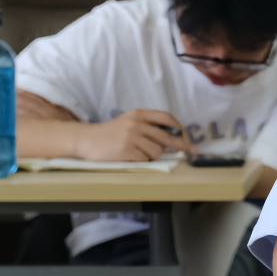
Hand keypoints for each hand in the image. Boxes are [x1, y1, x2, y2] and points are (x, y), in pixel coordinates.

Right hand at [74, 109, 190, 161]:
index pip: (166, 117)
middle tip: (189, 152)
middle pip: (167, 136)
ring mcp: (132, 137)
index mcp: (139, 114)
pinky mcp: (126, 151)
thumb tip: (174, 140)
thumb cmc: (111, 132)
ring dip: (154, 156)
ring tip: (142, 153)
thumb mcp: (130, 122)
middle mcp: (137, 123)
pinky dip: (144, 161)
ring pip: (157, 150)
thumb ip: (149, 126)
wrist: (87, 140)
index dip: (179, 128)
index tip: (187, 137)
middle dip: (180, 146)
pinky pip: (145, 159)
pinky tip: (134, 157)